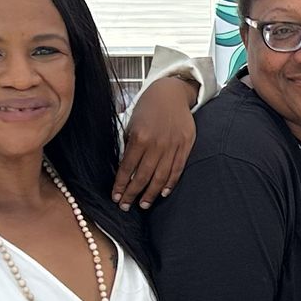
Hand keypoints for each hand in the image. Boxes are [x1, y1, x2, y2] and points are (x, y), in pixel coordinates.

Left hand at [115, 72, 198, 208]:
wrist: (170, 93)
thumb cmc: (148, 109)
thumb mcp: (132, 125)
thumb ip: (130, 146)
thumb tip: (126, 170)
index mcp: (140, 138)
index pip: (127, 168)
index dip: (121, 185)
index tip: (116, 197)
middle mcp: (156, 144)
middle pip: (143, 176)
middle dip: (132, 194)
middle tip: (125, 206)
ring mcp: (173, 146)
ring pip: (160, 177)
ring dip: (151, 194)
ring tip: (143, 204)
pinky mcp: (185, 146)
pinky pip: (177, 169)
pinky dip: (170, 183)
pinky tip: (163, 193)